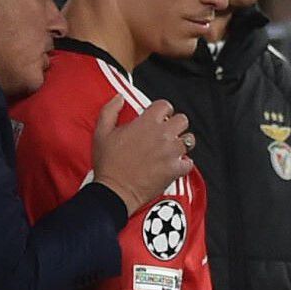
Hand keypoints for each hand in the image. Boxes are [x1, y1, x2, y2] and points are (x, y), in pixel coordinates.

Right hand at [91, 96, 194, 215]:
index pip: (165, 105)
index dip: (162, 110)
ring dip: (182, 143)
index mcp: (146, 123)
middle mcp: (162, 135)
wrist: (115, 191)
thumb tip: (119, 98)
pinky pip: (189, 162)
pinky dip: (184, 163)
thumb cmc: (108, 164)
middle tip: (168, 131)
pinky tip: (174, 164)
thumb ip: (110, 110)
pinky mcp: (175, 169)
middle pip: (182, 120)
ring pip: (189, 140)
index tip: (159, 116)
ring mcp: (170, 152)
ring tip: (172, 148)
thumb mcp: (101, 132)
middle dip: (176, 124)